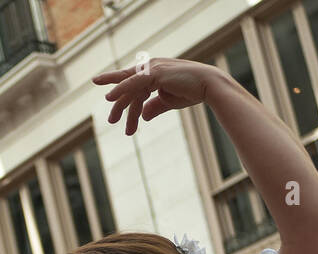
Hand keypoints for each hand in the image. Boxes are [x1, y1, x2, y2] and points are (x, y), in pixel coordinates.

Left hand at [94, 57, 214, 135]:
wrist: (208, 86)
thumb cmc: (191, 92)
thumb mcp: (168, 102)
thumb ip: (154, 107)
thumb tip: (143, 116)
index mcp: (153, 72)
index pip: (134, 87)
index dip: (126, 102)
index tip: (119, 119)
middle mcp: (149, 67)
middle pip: (128, 86)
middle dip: (119, 105)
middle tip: (112, 121)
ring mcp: (151, 68)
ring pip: (128, 87)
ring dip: (120, 105)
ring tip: (112, 121)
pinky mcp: (154, 72)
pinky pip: (132, 82)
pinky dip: (120, 89)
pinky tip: (109, 97)